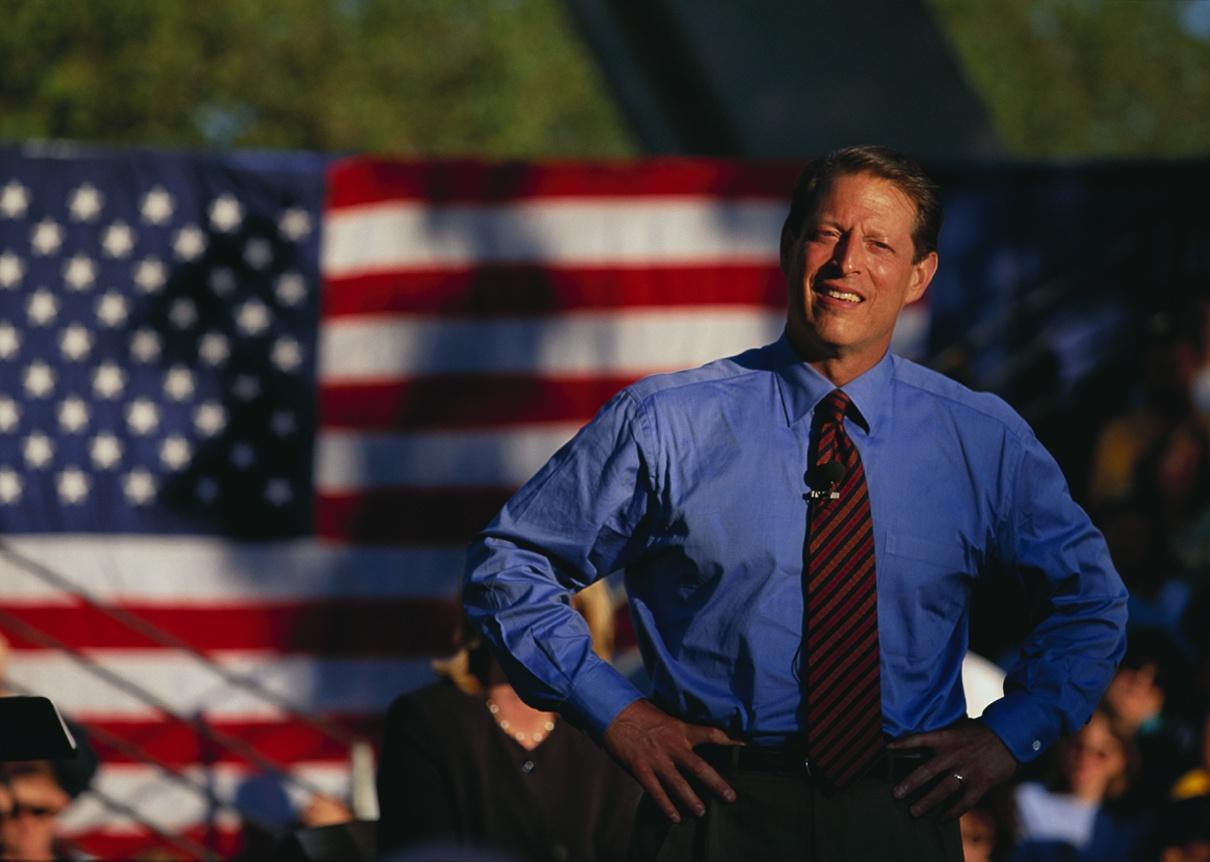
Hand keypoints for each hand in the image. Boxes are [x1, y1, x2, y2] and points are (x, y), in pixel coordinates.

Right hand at [602, 699, 741, 822]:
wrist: (613, 713)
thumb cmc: (640, 713)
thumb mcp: (666, 716)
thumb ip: (680, 729)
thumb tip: (695, 737)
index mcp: (681, 729)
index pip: (711, 734)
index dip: (730, 740)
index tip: (747, 746)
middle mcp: (672, 745)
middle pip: (699, 768)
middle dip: (716, 784)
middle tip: (731, 797)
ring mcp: (657, 759)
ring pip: (679, 784)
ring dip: (692, 800)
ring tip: (702, 812)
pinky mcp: (641, 769)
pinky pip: (656, 792)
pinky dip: (666, 806)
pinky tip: (675, 818)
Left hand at [888, 718, 1016, 819]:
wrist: (1010, 735)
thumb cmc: (981, 732)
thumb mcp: (959, 728)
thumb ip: (943, 737)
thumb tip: (923, 745)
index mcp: (947, 738)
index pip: (920, 739)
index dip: (903, 743)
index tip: (888, 748)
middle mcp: (954, 754)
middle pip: (928, 770)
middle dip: (910, 783)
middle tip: (896, 794)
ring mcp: (967, 770)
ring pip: (944, 790)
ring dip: (928, 802)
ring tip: (914, 812)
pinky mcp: (981, 783)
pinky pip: (964, 802)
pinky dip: (952, 812)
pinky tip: (941, 819)